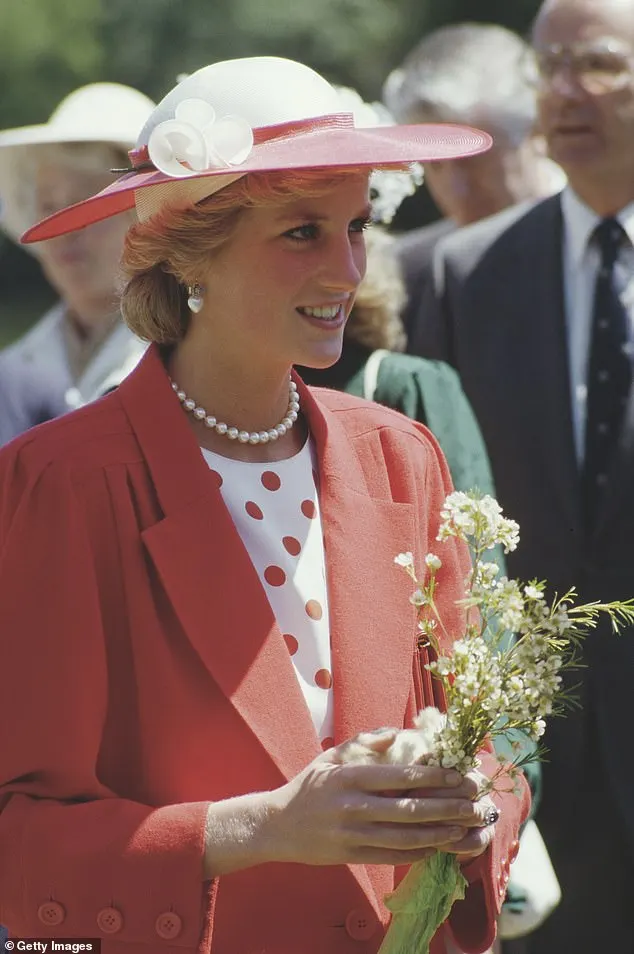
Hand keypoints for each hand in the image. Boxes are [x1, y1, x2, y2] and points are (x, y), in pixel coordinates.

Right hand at [259, 732, 495, 866]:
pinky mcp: (351, 856)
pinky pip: (391, 856)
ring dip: (439, 833)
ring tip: (464, 829)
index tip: (459, 776)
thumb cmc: (309, 786)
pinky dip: (418, 852)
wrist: (276, 825)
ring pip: (405, 836)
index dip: (434, 777)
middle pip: (409, 808)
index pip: (400, 776)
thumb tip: (396, 734)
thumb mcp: (331, 756)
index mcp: (350, 776)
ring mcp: (352, 833)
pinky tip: (438, 847)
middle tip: (475, 804)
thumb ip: (364, 742)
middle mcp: (353, 805)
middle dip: (447, 807)